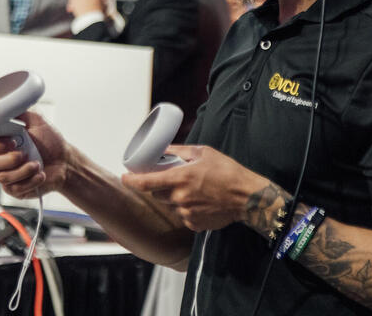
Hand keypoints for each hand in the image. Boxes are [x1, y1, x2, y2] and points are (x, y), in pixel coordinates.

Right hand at [0, 111, 67, 199]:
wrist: (65, 161)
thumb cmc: (50, 141)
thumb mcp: (36, 121)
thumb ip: (17, 111)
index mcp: (3, 142)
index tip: (11, 141)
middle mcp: (2, 159)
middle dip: (8, 159)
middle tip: (23, 153)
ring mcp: (8, 175)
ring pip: (2, 177)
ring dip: (23, 170)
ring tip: (37, 164)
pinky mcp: (16, 189)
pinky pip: (14, 189)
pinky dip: (30, 181)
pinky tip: (40, 174)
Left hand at [121, 145, 268, 231]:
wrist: (247, 196)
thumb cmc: (227, 171)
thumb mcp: (204, 152)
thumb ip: (181, 150)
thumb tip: (166, 147)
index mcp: (180, 179)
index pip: (146, 183)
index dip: (131, 181)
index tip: (124, 178)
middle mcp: (180, 198)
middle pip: (157, 194)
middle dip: (159, 186)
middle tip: (171, 177)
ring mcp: (186, 213)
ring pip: (170, 205)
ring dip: (174, 197)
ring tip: (193, 189)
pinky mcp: (194, 224)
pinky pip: (182, 215)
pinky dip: (186, 208)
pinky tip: (201, 201)